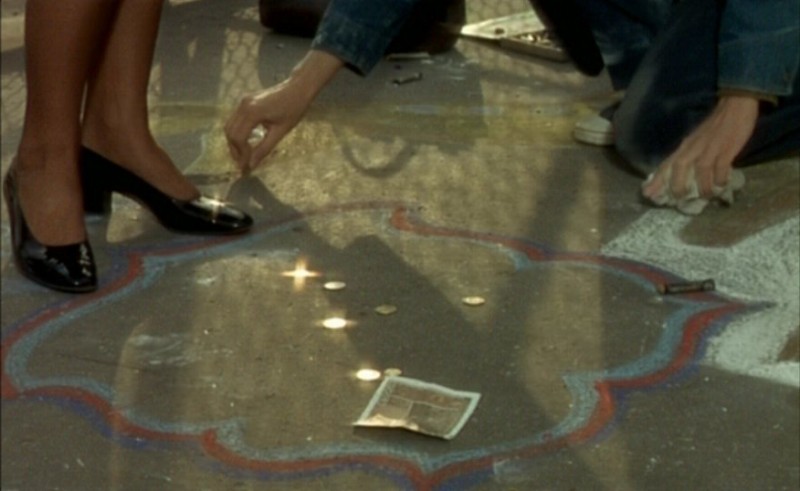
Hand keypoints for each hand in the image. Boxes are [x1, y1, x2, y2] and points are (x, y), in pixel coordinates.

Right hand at [225, 79, 314, 172]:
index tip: (246, 166)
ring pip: (230, 126)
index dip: (241, 154)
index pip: (239, 137)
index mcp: (252, 112)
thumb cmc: (294, 109)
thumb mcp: (281, 131)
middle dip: (235, 150)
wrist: (298, 88)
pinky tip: (246, 143)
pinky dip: (238, 133)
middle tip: (242, 164)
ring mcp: (243, 102)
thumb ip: (264, 148)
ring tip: (243, 156)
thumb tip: (252, 164)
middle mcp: (243, 106)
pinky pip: (235, 120)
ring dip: (234, 142)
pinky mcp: (245, 102)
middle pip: (230, 132)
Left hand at [642, 95, 758, 199]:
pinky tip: (721, 185)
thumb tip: (683, 175)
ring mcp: (710, 148)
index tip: (648, 194)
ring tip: (705, 196)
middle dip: (676, 185)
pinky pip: (720, 167)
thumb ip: (689, 154)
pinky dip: (719, 178)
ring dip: (702, 186)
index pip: (667, 164)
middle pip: (679, 167)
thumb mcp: (695, 139)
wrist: (735, 105)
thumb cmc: (715, 125)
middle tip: (679, 198)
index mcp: (685, 145)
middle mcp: (694, 147)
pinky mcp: (726, 149)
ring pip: (700, 170)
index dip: (657, 179)